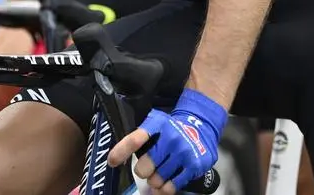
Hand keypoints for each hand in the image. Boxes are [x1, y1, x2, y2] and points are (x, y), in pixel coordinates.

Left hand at [108, 89, 225, 194]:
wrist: (201, 126)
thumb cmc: (171, 129)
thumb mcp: (155, 124)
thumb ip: (138, 138)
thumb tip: (115, 160)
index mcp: (157, 124)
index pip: (135, 139)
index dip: (121, 152)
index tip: (112, 162)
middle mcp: (171, 137)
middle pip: (144, 168)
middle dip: (144, 171)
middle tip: (150, 167)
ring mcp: (184, 152)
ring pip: (156, 180)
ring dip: (156, 180)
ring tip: (162, 172)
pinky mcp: (194, 165)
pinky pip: (171, 187)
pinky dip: (166, 188)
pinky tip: (168, 181)